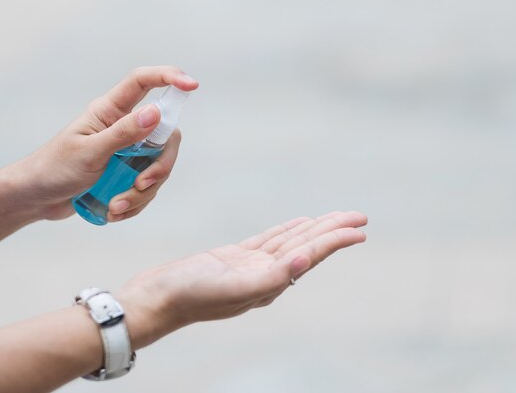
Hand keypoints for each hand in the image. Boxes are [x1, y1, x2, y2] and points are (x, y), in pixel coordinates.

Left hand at [9, 66, 198, 220]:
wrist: (35, 199)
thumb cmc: (54, 169)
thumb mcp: (89, 152)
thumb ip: (123, 133)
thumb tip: (156, 112)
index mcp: (110, 111)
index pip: (144, 82)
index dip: (170, 77)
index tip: (192, 85)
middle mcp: (123, 128)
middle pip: (164, 137)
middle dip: (159, 167)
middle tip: (141, 185)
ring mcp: (127, 152)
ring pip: (157, 168)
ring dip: (141, 194)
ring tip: (115, 207)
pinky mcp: (126, 174)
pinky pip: (147, 188)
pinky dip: (136, 204)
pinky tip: (113, 211)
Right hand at [116, 211, 367, 349]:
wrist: (156, 299)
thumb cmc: (191, 296)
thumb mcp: (234, 288)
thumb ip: (274, 277)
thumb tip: (306, 259)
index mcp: (271, 283)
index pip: (311, 255)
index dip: (336, 241)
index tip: (360, 229)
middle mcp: (266, 275)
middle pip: (307, 246)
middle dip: (333, 230)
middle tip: (359, 216)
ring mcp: (250, 266)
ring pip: (291, 240)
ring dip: (315, 228)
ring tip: (336, 217)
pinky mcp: (234, 257)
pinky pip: (269, 239)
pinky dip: (286, 230)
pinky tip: (300, 224)